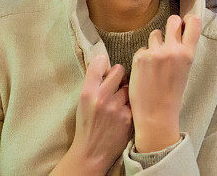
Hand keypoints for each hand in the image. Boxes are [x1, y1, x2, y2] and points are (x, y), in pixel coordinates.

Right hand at [70, 53, 132, 172]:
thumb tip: (106, 63)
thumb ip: (94, 83)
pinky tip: (124, 112)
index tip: (105, 67)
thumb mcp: (83, 102)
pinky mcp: (129, 117)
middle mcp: (102, 97)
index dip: (104, 63)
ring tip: (119, 101)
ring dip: (126, 91)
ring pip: (129, 86)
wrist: (92, 152)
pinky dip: (131, 104)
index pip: (99, 63)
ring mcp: (117, 107)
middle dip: (119, 75)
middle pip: (119, 69)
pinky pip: (134, 101)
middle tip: (116, 83)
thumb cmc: (87, 125)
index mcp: (88, 92)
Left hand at [128, 14, 200, 152]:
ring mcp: (155, 52)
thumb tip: (179, 33)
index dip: (189, 20)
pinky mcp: (140, 57)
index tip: (185, 24)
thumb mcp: (185, 70)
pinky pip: (142, 48)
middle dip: (171, 26)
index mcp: (188, 54)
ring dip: (155, 43)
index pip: (194, 23)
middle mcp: (173, 50)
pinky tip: (144, 72)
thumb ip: (183, 51)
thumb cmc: (172, 94)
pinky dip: (143, 57)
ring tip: (155, 62)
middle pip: (173, 20)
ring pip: (155, 34)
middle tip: (168, 38)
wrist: (156, 115)